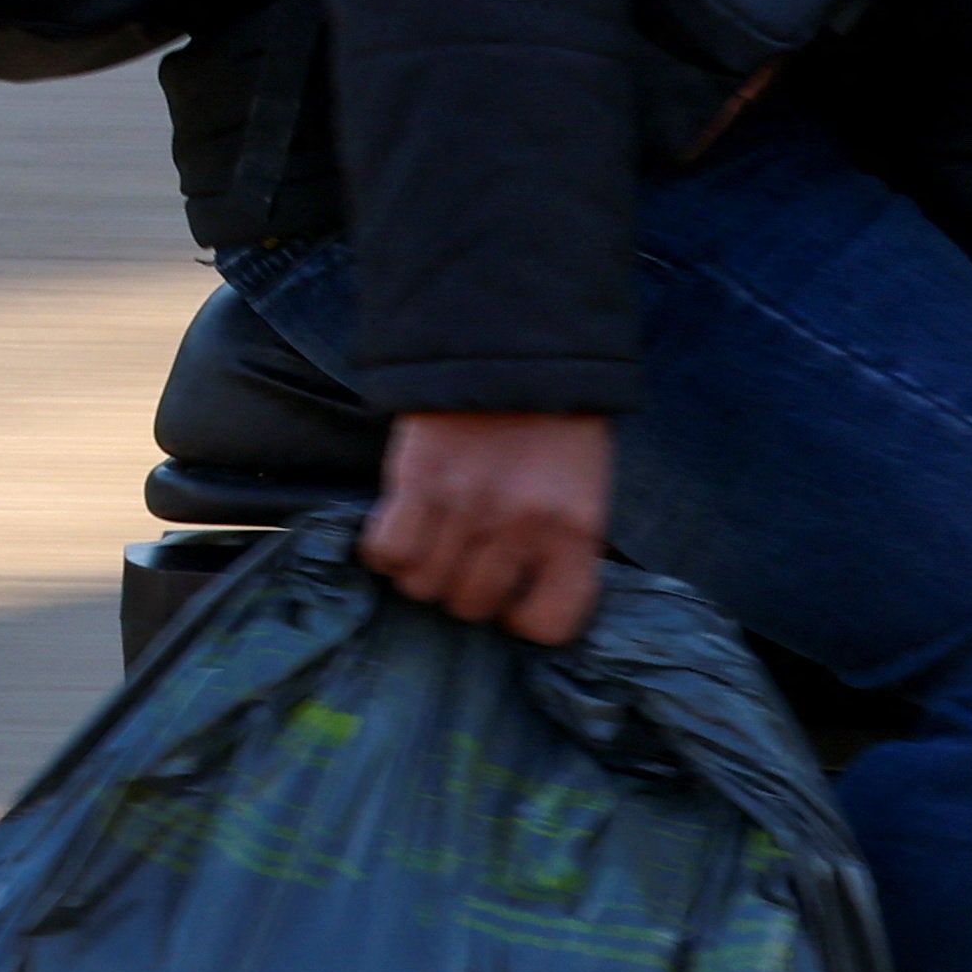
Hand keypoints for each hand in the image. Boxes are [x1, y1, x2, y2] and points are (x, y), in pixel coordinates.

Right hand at [366, 408, 613, 647]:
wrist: (515, 346)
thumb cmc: (556, 426)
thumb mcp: (584, 489)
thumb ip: (560, 546)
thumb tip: (522, 602)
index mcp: (575, 530)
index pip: (547, 625)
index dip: (524, 619)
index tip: (516, 600)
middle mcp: (521, 526)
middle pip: (470, 606)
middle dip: (464, 590)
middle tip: (467, 557)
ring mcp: (466, 505)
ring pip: (422, 586)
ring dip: (422, 571)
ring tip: (433, 539)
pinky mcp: (417, 481)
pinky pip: (387, 552)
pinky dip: (387, 549)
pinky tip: (403, 527)